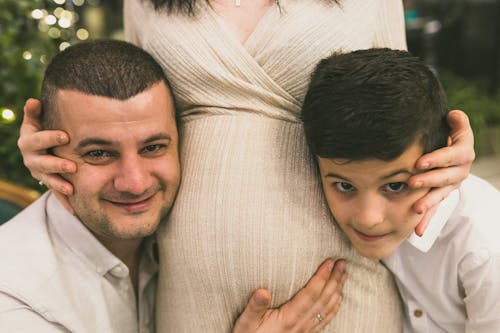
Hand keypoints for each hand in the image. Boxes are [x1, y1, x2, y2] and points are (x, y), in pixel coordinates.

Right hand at [18, 98, 75, 212]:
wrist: (41, 146)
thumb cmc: (43, 127)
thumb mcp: (38, 119)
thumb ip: (36, 112)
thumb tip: (34, 101)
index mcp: (28, 141)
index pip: (36, 140)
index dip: (49, 138)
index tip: (65, 136)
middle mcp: (31, 159)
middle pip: (41, 164)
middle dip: (56, 165)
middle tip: (72, 166)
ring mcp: (39, 173)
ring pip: (47, 180)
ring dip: (59, 185)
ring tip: (72, 189)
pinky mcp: (48, 183)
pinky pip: (55, 194)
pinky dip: (64, 202)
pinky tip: (75, 210)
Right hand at [233, 259, 346, 332]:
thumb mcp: (246, 323)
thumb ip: (254, 307)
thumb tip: (263, 291)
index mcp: (288, 319)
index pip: (310, 295)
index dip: (321, 278)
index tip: (329, 262)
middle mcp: (301, 325)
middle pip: (323, 299)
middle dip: (334, 280)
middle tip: (342, 263)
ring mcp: (305, 332)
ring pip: (327, 309)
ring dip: (337, 290)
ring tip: (344, 275)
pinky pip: (325, 320)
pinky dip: (334, 307)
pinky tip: (338, 298)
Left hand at [408, 110, 474, 235]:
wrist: (448, 150)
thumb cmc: (446, 134)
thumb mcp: (455, 127)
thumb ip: (457, 122)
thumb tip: (454, 114)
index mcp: (463, 154)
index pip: (453, 155)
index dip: (438, 158)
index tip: (420, 162)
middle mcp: (459, 171)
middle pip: (446, 177)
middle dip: (429, 180)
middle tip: (412, 182)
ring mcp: (450, 185)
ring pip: (441, 195)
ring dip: (429, 202)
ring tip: (416, 208)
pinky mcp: (441, 196)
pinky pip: (435, 209)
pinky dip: (427, 220)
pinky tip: (418, 232)